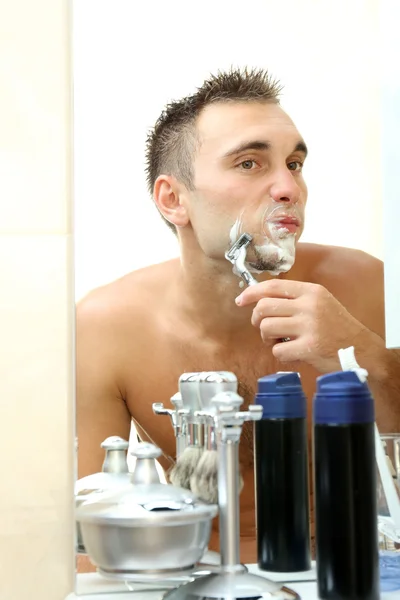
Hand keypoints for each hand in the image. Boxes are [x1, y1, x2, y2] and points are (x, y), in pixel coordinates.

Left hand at [235, 279, 367, 372]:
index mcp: (311, 291)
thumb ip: (295, 300)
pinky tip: (294, 354)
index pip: (272, 286)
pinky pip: (277, 350)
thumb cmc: (337, 329)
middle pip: (263, 307)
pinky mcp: (309, 347)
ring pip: (266, 328)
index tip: (240, 300)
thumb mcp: (321, 304)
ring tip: (280, 342)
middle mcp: (310, 305)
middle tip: (265, 329)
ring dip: (267, 338)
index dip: (251, 292)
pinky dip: (281, 355)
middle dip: (256, 320)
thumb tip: (260, 301)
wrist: (362, 351)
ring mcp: (309, 326)